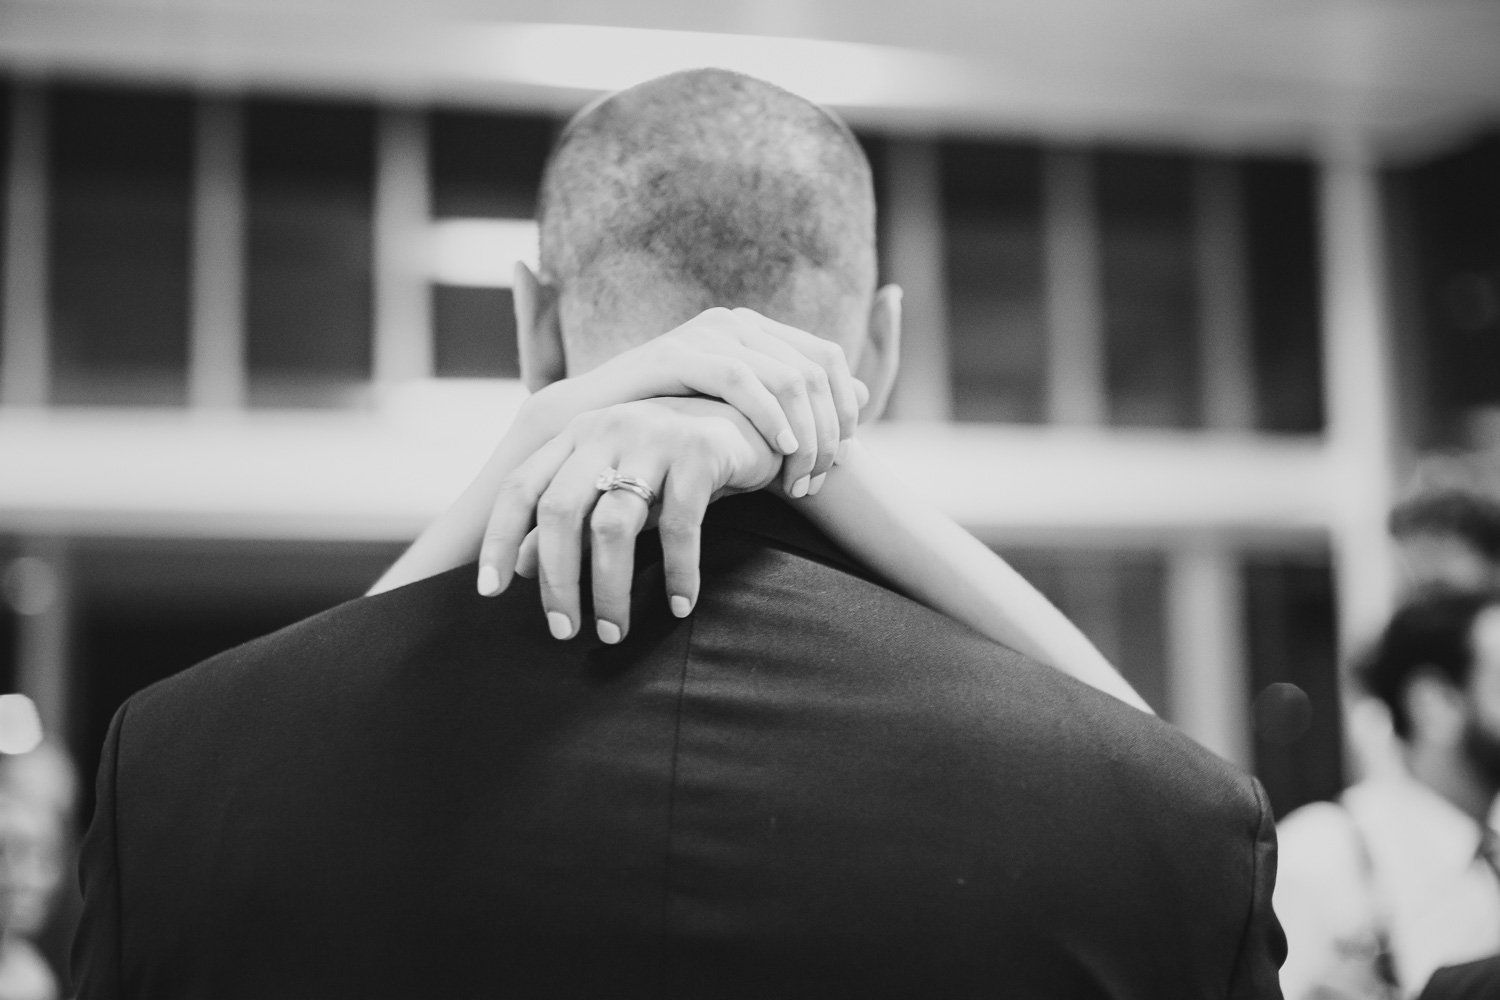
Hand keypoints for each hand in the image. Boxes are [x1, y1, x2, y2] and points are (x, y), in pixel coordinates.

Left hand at [478, 397, 780, 643]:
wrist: (752, 422)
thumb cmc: (676, 463)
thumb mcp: (619, 487)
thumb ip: (574, 521)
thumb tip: (524, 567)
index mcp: (578, 435)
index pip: (521, 487)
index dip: (499, 539)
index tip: (490, 592)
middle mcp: (607, 428)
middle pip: (560, 511)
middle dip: (558, 580)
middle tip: (564, 631)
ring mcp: (653, 435)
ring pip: (614, 525)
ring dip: (611, 589)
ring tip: (613, 631)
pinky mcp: (700, 450)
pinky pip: (680, 524)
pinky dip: (679, 572)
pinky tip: (681, 605)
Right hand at [533, 307, 866, 496]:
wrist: (589, 430)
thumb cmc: (667, 431)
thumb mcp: (742, 419)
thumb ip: (801, 406)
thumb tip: (865, 393)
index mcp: (756, 332)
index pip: (829, 360)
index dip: (845, 411)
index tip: (840, 461)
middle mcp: (737, 322)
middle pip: (816, 372)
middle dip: (827, 433)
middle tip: (818, 481)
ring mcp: (708, 332)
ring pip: (789, 379)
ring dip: (804, 436)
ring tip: (799, 480)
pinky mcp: (678, 352)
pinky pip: (742, 381)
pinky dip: (770, 418)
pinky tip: (779, 453)